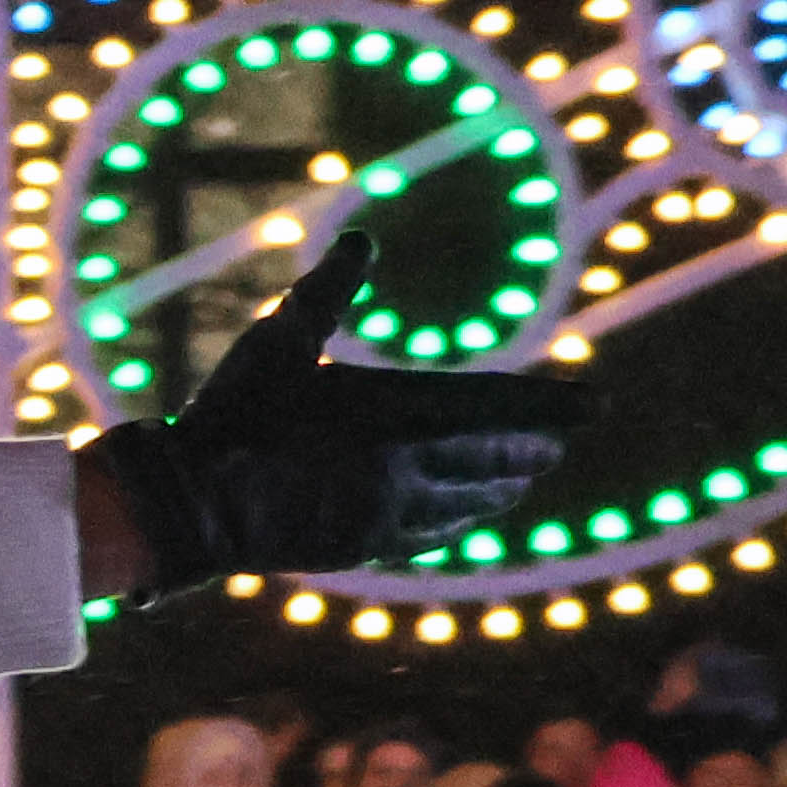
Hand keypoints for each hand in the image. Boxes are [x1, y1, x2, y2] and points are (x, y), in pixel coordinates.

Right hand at [83, 228, 575, 603]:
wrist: (189, 502)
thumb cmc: (234, 413)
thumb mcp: (281, 339)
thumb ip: (329, 291)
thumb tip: (361, 240)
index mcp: (398, 409)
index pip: (498, 404)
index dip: (552, 405)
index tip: (596, 406)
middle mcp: (406, 465)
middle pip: (489, 460)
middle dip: (527, 453)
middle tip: (557, 449)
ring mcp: (384, 513)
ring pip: (464, 505)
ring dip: (497, 494)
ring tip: (516, 488)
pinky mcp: (356, 547)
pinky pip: (425, 537)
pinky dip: (452, 527)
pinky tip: (455, 525)